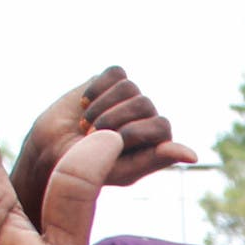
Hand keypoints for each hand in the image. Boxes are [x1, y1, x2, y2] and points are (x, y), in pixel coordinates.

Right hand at [9, 65, 195, 225]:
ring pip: (129, 87)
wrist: (52, 151)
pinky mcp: (112, 80)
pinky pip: (114, 74)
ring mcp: (131, 97)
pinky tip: (84, 104)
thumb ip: (156, 160)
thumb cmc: (89, 169)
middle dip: (113, 121)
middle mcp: (148, 116)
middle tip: (91, 138)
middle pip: (144, 103)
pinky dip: (96, 89)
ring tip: (85, 125)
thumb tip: (193, 155)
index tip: (110, 146)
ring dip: (102, 107)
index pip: (161, 125)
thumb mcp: (123, 170)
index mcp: (157, 141)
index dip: (133, 133)